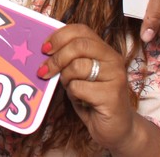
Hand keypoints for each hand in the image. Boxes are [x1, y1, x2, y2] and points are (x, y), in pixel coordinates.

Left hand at [38, 25, 159, 155]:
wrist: (116, 129)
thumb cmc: (93, 99)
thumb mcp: (80, 75)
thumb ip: (70, 60)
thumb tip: (44, 50)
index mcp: (105, 50)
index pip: (81, 30)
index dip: (59, 36)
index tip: (44, 48)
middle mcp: (113, 60)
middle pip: (78, 46)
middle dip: (56, 58)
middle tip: (43, 70)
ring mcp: (115, 77)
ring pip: (77, 67)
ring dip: (66, 79)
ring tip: (72, 89)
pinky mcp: (112, 95)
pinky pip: (79, 88)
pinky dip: (73, 94)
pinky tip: (81, 101)